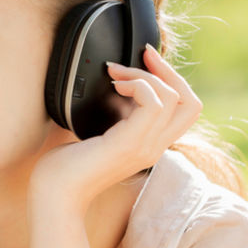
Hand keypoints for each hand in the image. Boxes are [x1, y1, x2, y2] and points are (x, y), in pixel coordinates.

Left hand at [31, 44, 201, 208]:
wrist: (55, 193)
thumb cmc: (67, 166)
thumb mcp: (100, 132)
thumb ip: (118, 115)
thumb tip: (120, 84)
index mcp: (151, 144)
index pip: (186, 109)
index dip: (172, 79)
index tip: (147, 58)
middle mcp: (155, 147)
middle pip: (192, 103)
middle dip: (168, 70)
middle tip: (142, 54)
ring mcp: (145, 147)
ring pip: (173, 98)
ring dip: (144, 75)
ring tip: (115, 75)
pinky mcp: (129, 144)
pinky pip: (153, 104)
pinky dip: (137, 85)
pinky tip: (115, 87)